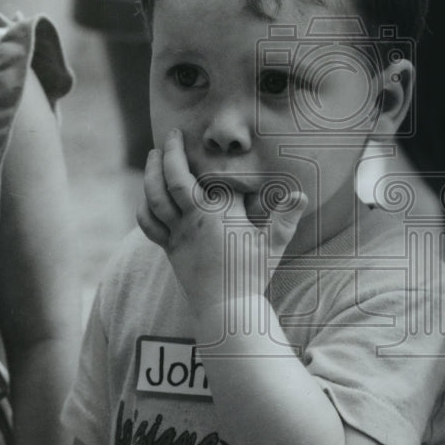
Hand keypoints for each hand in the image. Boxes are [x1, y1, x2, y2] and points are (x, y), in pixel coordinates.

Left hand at [137, 130, 306, 324]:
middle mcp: (196, 219)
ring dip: (152, 172)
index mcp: (222, 213)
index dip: (199, 156)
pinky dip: (144, 204)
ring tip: (154, 155)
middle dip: (170, 152)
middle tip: (171, 135)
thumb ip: (286, 217)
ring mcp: (179, 234)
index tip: (195, 139)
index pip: (207, 174)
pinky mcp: (170, 248)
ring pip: (155, 196)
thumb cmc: (252, 276)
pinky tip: (147, 195)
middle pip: (174, 177)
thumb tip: (300, 194)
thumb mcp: (273, 245)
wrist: (227, 309)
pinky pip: (149, 222)